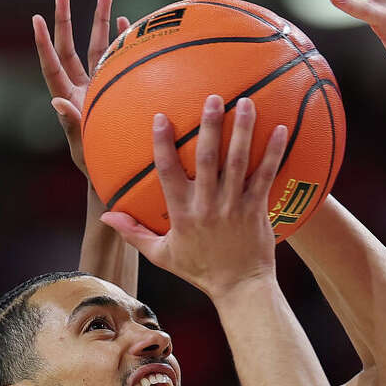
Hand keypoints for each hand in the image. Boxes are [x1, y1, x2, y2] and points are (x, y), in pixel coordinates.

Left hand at [32, 0, 130, 175]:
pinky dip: (120, 40)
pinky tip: (125, 21)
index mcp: (68, 98)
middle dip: (66, 19)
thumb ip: (71, 124)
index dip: (43, 43)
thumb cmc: (95, 166)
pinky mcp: (117, 87)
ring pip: (96, 46)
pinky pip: (117, 58)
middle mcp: (80, 86)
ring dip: (100, 20)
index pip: (51, 66)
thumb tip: (56, 102)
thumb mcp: (81, 148)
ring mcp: (98, 84)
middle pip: (70, 47)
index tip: (36, 18)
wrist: (116, 173)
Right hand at [99, 96, 286, 297]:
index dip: (163, 144)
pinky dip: (273, 153)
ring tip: (247, 103)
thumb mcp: (162, 255)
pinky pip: (266, 177)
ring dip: (243, 131)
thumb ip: (134, 233)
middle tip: (213, 98)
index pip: (168, 173)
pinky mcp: (258, 210)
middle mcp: (208, 206)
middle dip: (210, 127)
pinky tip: (280, 129)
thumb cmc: (200, 270)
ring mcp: (235, 206)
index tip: (161, 117)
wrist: (240, 287)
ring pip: (238, 163)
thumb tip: (105, 216)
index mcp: (182, 213)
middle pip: (207, 159)